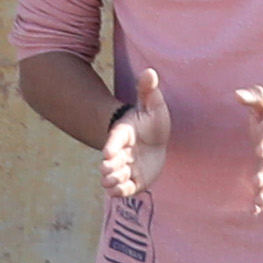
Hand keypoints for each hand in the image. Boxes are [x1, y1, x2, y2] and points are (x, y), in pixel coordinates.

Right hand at [99, 69, 170, 201]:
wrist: (154, 143)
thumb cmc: (152, 123)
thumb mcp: (153, 106)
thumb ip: (148, 90)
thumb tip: (150, 71)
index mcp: (123, 134)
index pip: (114, 139)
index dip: (111, 146)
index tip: (108, 153)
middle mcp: (120, 153)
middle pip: (109, 162)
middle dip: (109, 167)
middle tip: (114, 168)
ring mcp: (124, 167)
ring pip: (113, 177)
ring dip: (113, 180)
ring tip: (116, 180)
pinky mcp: (131, 181)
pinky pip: (122, 190)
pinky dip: (119, 191)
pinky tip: (121, 189)